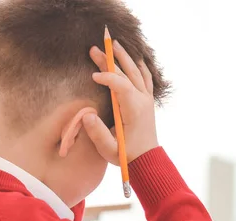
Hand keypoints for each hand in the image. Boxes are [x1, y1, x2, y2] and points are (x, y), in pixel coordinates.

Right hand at [84, 42, 158, 163]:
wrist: (147, 160)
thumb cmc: (127, 155)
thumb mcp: (109, 148)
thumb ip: (97, 132)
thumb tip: (87, 114)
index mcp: (134, 110)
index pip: (121, 85)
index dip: (107, 76)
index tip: (93, 76)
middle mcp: (142, 101)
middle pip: (127, 73)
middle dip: (110, 60)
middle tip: (95, 48)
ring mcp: (147, 100)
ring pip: (137, 72)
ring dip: (125, 57)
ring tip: (113, 44)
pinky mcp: (148, 101)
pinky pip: (145, 78)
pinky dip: (139, 66)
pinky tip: (133, 58)